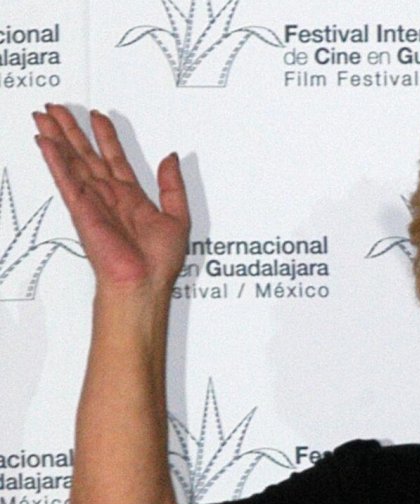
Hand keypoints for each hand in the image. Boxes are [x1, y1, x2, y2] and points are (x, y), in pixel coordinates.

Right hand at [33, 105, 188, 289]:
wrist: (144, 282)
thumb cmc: (159, 262)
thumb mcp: (178, 217)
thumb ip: (173, 185)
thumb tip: (170, 157)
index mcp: (132, 199)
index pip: (115, 159)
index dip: (106, 137)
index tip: (97, 117)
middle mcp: (110, 198)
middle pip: (87, 155)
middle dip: (73, 130)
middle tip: (59, 108)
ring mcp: (93, 202)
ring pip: (72, 161)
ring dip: (58, 137)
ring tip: (46, 115)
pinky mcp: (81, 209)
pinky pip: (65, 178)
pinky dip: (55, 159)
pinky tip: (45, 141)